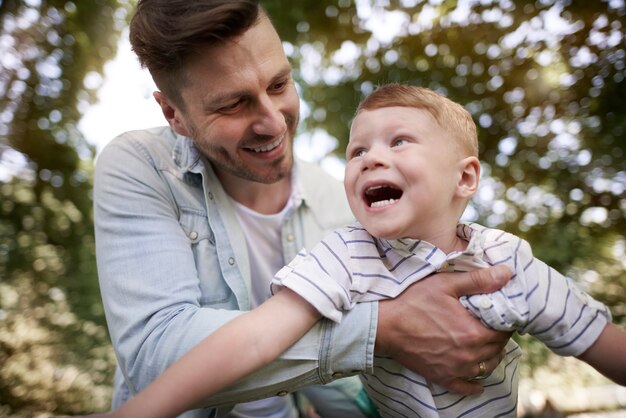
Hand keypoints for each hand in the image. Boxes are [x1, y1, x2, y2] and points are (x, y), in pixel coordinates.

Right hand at [375, 265, 511, 394]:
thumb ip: (478, 280)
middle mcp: (469, 355)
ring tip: (486, 345)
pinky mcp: (442, 377)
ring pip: (487, 368)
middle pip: (497, 349)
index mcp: (473, 332)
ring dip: (491, 357)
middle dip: (499, 337)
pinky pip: (466, 388)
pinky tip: (477, 382)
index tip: (502, 314)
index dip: (506, 321)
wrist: (385, 326)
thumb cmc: (413, 302)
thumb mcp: (445, 284)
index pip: (504, 331)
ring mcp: (456, 369)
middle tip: (492, 326)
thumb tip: (506, 273)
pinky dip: (474, 385)